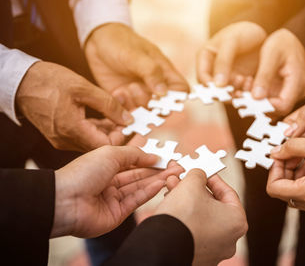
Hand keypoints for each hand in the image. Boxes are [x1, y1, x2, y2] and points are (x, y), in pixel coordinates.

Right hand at [16, 61, 132, 151]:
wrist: (21, 81)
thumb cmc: (49, 81)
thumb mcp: (84, 89)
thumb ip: (109, 105)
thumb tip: (128, 118)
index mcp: (72, 130)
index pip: (106, 146)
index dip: (121, 137)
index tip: (127, 123)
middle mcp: (66, 140)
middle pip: (99, 146)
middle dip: (115, 133)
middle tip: (124, 117)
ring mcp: (61, 139)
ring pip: (91, 142)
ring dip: (105, 130)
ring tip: (114, 114)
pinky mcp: (59, 135)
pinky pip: (82, 137)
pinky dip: (94, 129)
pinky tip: (101, 117)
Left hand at [51, 145, 182, 237]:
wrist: (65, 201)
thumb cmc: (83, 173)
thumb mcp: (110, 154)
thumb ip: (134, 154)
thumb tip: (153, 156)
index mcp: (105, 167)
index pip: (132, 162)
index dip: (149, 159)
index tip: (165, 157)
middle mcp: (109, 183)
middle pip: (138, 176)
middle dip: (158, 170)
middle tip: (176, 166)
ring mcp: (113, 199)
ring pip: (140, 188)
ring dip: (158, 180)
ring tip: (175, 173)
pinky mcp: (117, 214)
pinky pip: (137, 200)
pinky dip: (150, 192)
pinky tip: (162, 183)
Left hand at [85, 23, 188, 109]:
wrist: (96, 41)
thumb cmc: (121, 42)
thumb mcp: (136, 55)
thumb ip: (151, 72)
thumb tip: (164, 92)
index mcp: (165, 73)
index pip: (181, 91)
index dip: (177, 99)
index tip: (164, 98)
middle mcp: (154, 87)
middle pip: (164, 107)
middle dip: (154, 106)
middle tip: (141, 95)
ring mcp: (139, 94)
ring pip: (146, 111)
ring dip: (138, 104)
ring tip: (127, 88)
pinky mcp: (124, 99)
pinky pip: (127, 111)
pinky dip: (123, 105)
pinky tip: (118, 93)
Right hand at [155, 170, 247, 265]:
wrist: (161, 246)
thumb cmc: (182, 219)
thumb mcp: (191, 185)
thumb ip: (198, 175)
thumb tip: (198, 174)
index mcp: (236, 222)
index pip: (228, 193)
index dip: (213, 179)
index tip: (204, 173)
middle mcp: (229, 239)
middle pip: (212, 205)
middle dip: (195, 190)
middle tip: (184, 179)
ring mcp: (213, 250)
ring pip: (201, 217)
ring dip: (187, 201)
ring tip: (172, 190)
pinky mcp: (198, 255)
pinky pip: (194, 230)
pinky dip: (185, 217)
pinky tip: (171, 205)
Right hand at [197, 21, 266, 89]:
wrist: (261, 34)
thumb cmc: (243, 32)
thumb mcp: (231, 42)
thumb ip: (223, 62)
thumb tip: (216, 85)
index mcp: (204, 58)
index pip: (202, 77)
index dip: (209, 86)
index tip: (222, 89)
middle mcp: (212, 70)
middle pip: (213, 89)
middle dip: (225, 92)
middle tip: (237, 90)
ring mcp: (225, 77)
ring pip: (226, 93)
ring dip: (236, 92)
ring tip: (247, 81)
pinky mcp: (238, 83)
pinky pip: (239, 92)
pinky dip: (244, 91)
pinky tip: (251, 81)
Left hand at [197, 22, 304, 114]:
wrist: (288, 40)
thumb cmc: (281, 43)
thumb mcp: (271, 54)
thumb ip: (264, 75)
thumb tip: (257, 97)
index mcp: (298, 82)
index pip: (283, 106)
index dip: (264, 107)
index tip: (246, 99)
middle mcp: (296, 93)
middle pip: (276, 111)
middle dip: (256, 105)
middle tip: (238, 94)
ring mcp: (288, 95)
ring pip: (270, 108)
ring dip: (253, 103)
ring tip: (240, 90)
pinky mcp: (280, 94)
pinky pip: (267, 102)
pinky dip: (255, 98)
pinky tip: (244, 88)